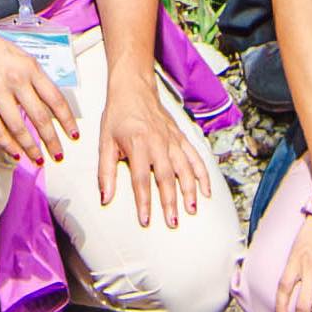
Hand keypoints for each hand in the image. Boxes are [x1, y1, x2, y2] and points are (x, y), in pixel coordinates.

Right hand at [0, 12, 78, 166]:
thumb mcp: (13, 53)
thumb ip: (29, 73)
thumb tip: (44, 97)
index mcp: (28, 66)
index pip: (55, 98)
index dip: (67, 120)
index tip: (73, 135)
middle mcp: (16, 79)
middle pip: (41, 118)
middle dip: (52, 141)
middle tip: (58, 156)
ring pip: (20, 129)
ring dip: (31, 148)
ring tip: (37, 160)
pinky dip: (8, 146)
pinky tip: (14, 154)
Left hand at [96, 73, 208, 229]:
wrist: (134, 88)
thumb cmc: (118, 116)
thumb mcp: (105, 141)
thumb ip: (106, 171)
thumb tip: (105, 197)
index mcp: (137, 144)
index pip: (141, 179)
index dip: (143, 202)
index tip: (146, 220)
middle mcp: (158, 142)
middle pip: (166, 177)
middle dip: (170, 201)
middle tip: (173, 223)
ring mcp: (172, 140)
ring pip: (184, 169)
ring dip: (189, 191)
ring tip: (192, 210)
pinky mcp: (181, 137)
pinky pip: (195, 157)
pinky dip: (202, 174)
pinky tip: (206, 191)